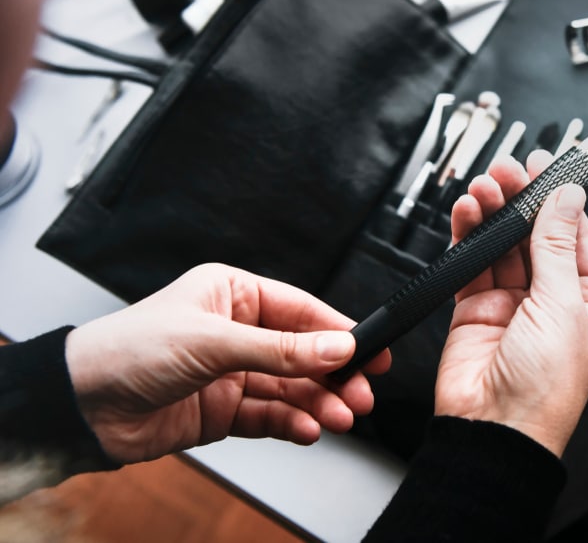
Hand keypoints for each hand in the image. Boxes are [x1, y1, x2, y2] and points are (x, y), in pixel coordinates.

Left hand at [65, 264, 389, 463]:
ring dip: (317, 403)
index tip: (371, 350)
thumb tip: (336, 347)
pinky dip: (292, 423)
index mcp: (233, 295)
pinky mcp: (223, 411)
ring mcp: (231, 373)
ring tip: (340, 417)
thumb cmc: (128, 350)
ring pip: (290, 388)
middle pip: (302, 353)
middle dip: (333, 375)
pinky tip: (309, 429)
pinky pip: (269, 415)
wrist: (79, 407)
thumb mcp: (213, 342)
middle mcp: (236, 331)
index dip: (338, 332)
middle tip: (360, 393)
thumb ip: (281, 350)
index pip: (300, 311)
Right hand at [435, 153, 587, 456]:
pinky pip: (473, 262)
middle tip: (509, 171)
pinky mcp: (475, 308)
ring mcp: (512, 303)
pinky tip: (468, 212)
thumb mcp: (563, 307)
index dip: (562, 200)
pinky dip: (468, 235)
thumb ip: (556, 247)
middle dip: (522, 200)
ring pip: (503, 244)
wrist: (493, 431)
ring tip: (484, 186)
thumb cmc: (544, 391)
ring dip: (493, 213)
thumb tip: (565, 198)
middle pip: (536, 234)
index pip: (577, 237)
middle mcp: (552, 300)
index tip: (549, 168)